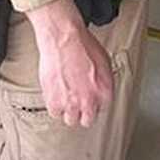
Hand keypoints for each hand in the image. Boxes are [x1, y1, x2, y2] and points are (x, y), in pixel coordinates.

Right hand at [26, 0, 113, 127]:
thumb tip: (100, 86)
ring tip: (66, 100)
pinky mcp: (54, 101)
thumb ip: (103, 81)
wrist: (64, 39)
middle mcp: (89, 101)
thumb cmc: (83, 45)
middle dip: (83, 113)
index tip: (90, 100)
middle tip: (78, 104)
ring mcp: (71, 103)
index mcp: (105, 92)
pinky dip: (55, 106)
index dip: (95, 103)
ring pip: (70, 120)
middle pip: (87, 120)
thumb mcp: (104, 62)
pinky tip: (56, 96)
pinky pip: (55, 113)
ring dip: (68, 111)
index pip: (102, 109)